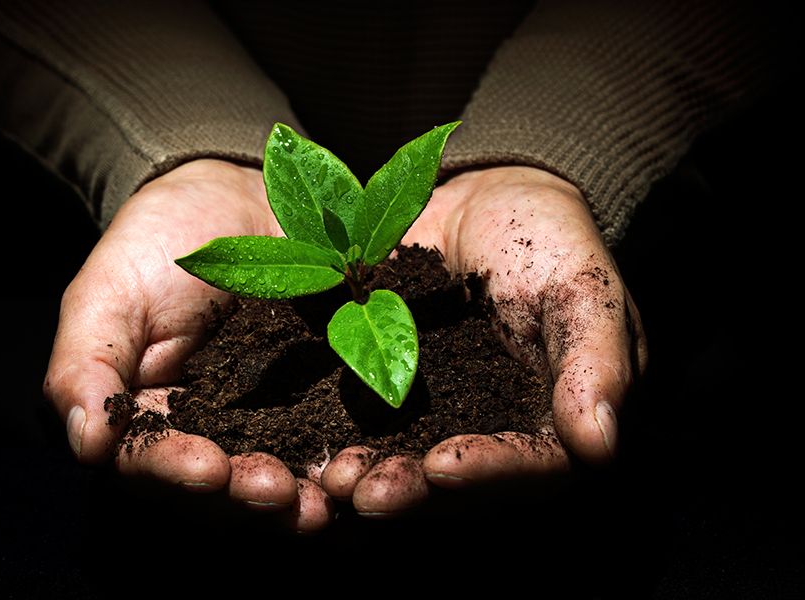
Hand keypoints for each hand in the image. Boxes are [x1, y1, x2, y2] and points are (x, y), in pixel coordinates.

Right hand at [43, 159, 332, 531]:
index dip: (179, 474)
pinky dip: (354, 452)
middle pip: (228, 488)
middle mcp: (216, 434)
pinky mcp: (328, 396)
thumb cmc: (156, 243)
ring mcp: (277, 418)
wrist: (236, 198)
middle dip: (253, 496)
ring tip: (330, 495)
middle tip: (282, 493)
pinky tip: (372, 462)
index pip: (156, 465)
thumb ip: (87, 365)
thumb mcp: (108, 293)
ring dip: (308, 493)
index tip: (209, 469)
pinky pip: (341, 433)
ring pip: (288, 473)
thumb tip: (86, 441)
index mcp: (153, 421)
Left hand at [320, 166, 646, 514]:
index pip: (530, 467)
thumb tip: (600, 446)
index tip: (441, 468)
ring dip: (368, 477)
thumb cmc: (550, 238)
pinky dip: (336, 439)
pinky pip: (364, 426)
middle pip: (459, 487)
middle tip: (364, 492)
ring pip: (405, 466)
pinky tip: (304, 447)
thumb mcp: (584, 286)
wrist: (484, 200)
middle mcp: (494, 435)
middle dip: (412, 492)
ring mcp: (437, 419)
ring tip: (330, 477)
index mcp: (554, 422)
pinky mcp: (386, 394)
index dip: (488, 473)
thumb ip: (597, 360)